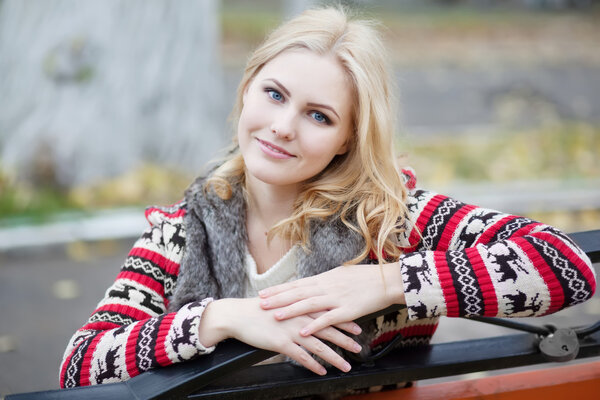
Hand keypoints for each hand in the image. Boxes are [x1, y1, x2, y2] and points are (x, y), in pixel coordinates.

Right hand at [198, 297, 361, 374]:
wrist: (239, 315)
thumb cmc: (260, 309)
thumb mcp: (282, 303)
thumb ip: (298, 307)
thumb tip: (310, 312)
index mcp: (301, 307)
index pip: (328, 313)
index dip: (344, 321)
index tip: (358, 327)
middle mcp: (299, 317)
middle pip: (328, 329)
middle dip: (345, 339)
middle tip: (359, 347)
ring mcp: (291, 331)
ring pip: (318, 345)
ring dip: (334, 357)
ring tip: (346, 366)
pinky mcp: (281, 343)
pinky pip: (301, 356)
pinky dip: (313, 365)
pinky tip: (321, 371)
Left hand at [258, 263, 405, 335]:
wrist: (386, 280)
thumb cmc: (366, 278)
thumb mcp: (342, 275)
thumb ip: (327, 281)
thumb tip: (314, 284)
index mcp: (325, 278)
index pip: (297, 284)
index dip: (279, 289)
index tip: (264, 292)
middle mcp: (327, 286)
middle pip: (298, 292)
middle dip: (278, 298)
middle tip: (261, 303)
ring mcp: (337, 298)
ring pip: (309, 304)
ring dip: (291, 310)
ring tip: (275, 315)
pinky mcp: (347, 310)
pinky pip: (328, 318)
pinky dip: (314, 325)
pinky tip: (303, 331)